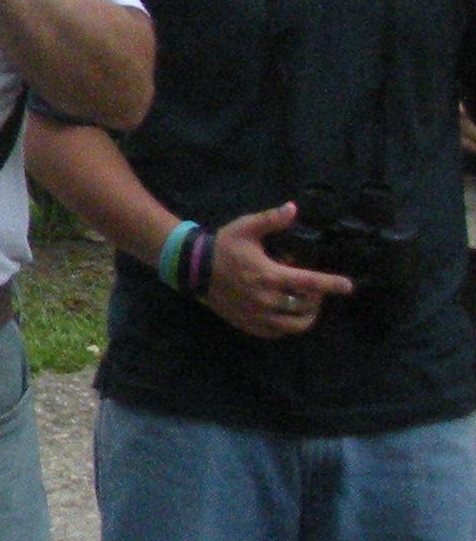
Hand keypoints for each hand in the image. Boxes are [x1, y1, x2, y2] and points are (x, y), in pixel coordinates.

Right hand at [203, 202, 349, 340]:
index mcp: (268, 275)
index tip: (348, 286)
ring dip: (307, 315)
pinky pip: (278, 332)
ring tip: (306, 303)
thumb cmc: (222, 247)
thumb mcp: (245, 228)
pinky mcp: (249, 324)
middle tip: (314, 287)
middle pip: (306, 305)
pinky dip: (288, 324)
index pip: (308, 282)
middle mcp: (265, 299)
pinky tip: (286, 313)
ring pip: (295, 324)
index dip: (331, 284)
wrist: (192, 268)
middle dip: (317, 296)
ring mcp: (257, 315)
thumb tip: (294, 208)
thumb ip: (271, 219)